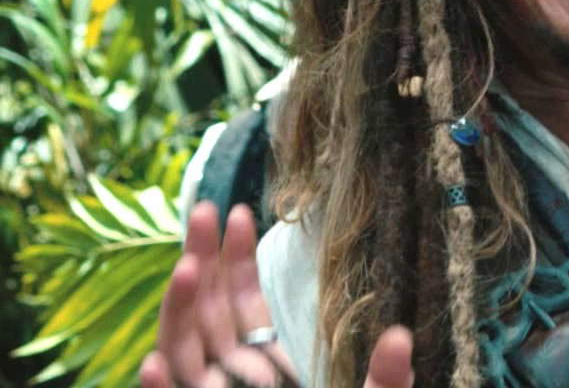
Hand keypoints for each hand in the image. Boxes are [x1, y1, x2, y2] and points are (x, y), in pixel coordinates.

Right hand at [139, 202, 416, 387]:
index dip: (237, 263)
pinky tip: (156, 360)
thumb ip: (385, 381)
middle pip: (208, 319)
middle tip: (206, 210)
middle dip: (203, 264)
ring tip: (187, 266)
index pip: (244, 309)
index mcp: (268, 374)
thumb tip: (400, 336)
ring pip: (184, 356)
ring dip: (178, 313)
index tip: (240, 212)